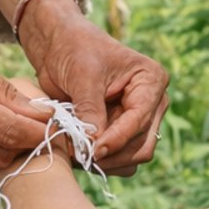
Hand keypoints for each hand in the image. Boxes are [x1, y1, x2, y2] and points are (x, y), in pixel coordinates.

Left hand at [18, 7, 169, 175]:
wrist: (57, 46)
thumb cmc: (74, 49)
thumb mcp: (83, 77)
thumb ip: (90, 111)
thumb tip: (93, 146)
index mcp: (151, 81)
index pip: (140, 119)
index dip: (117, 139)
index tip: (92, 151)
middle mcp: (151, 103)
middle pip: (142, 145)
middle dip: (112, 155)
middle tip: (80, 156)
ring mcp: (138, 120)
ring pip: (132, 157)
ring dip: (106, 162)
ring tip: (77, 154)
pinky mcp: (121, 132)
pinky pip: (119, 160)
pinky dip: (102, 163)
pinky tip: (80, 154)